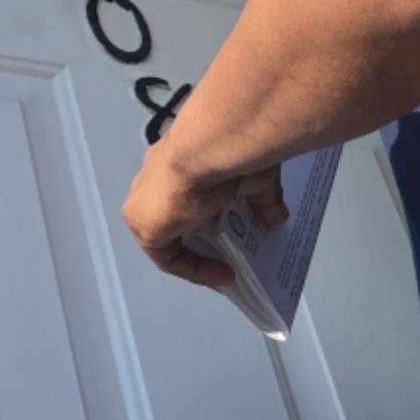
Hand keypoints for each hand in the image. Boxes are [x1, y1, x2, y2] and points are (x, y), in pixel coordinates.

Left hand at [122, 137, 286, 290]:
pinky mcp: (143, 229)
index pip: (184, 193)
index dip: (209, 214)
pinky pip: (168, 257)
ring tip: (228, 264)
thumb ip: (263, 197)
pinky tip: (222, 273)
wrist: (209, 147)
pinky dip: (196, 268)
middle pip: (175, 218)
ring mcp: (142, 205)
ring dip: (199, 252)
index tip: (236, 230)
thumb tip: (277, 216)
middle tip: (232, 248)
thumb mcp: (254, 176)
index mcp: (171, 161)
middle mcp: (150, 182)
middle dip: (203, 235)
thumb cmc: (229, 151)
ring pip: (169, 237)